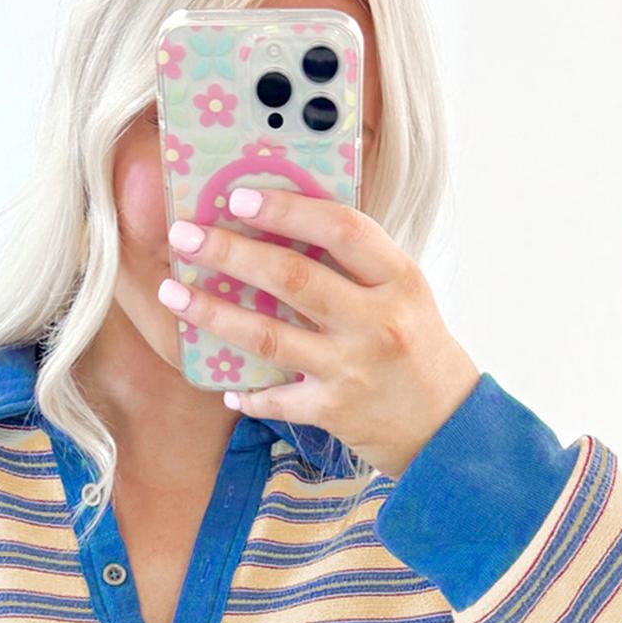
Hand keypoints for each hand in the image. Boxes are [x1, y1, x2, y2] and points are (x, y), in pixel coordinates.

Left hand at [157, 185, 481, 479]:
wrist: (447, 425)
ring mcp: (352, 369)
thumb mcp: (403, 293)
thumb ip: (355, 264)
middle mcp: (376, 322)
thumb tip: (281, 225)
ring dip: (213, 313)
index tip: (239, 197)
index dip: (287, 210)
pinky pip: (276, 397)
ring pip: (269, 336)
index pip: (341, 229)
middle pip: (292, 278)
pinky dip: (247, 392)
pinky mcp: (335, 411)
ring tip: (173, 293)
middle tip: (185, 235)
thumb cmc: (417, 348)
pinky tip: (225, 385)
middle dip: (230, 252)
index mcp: (398, 279)